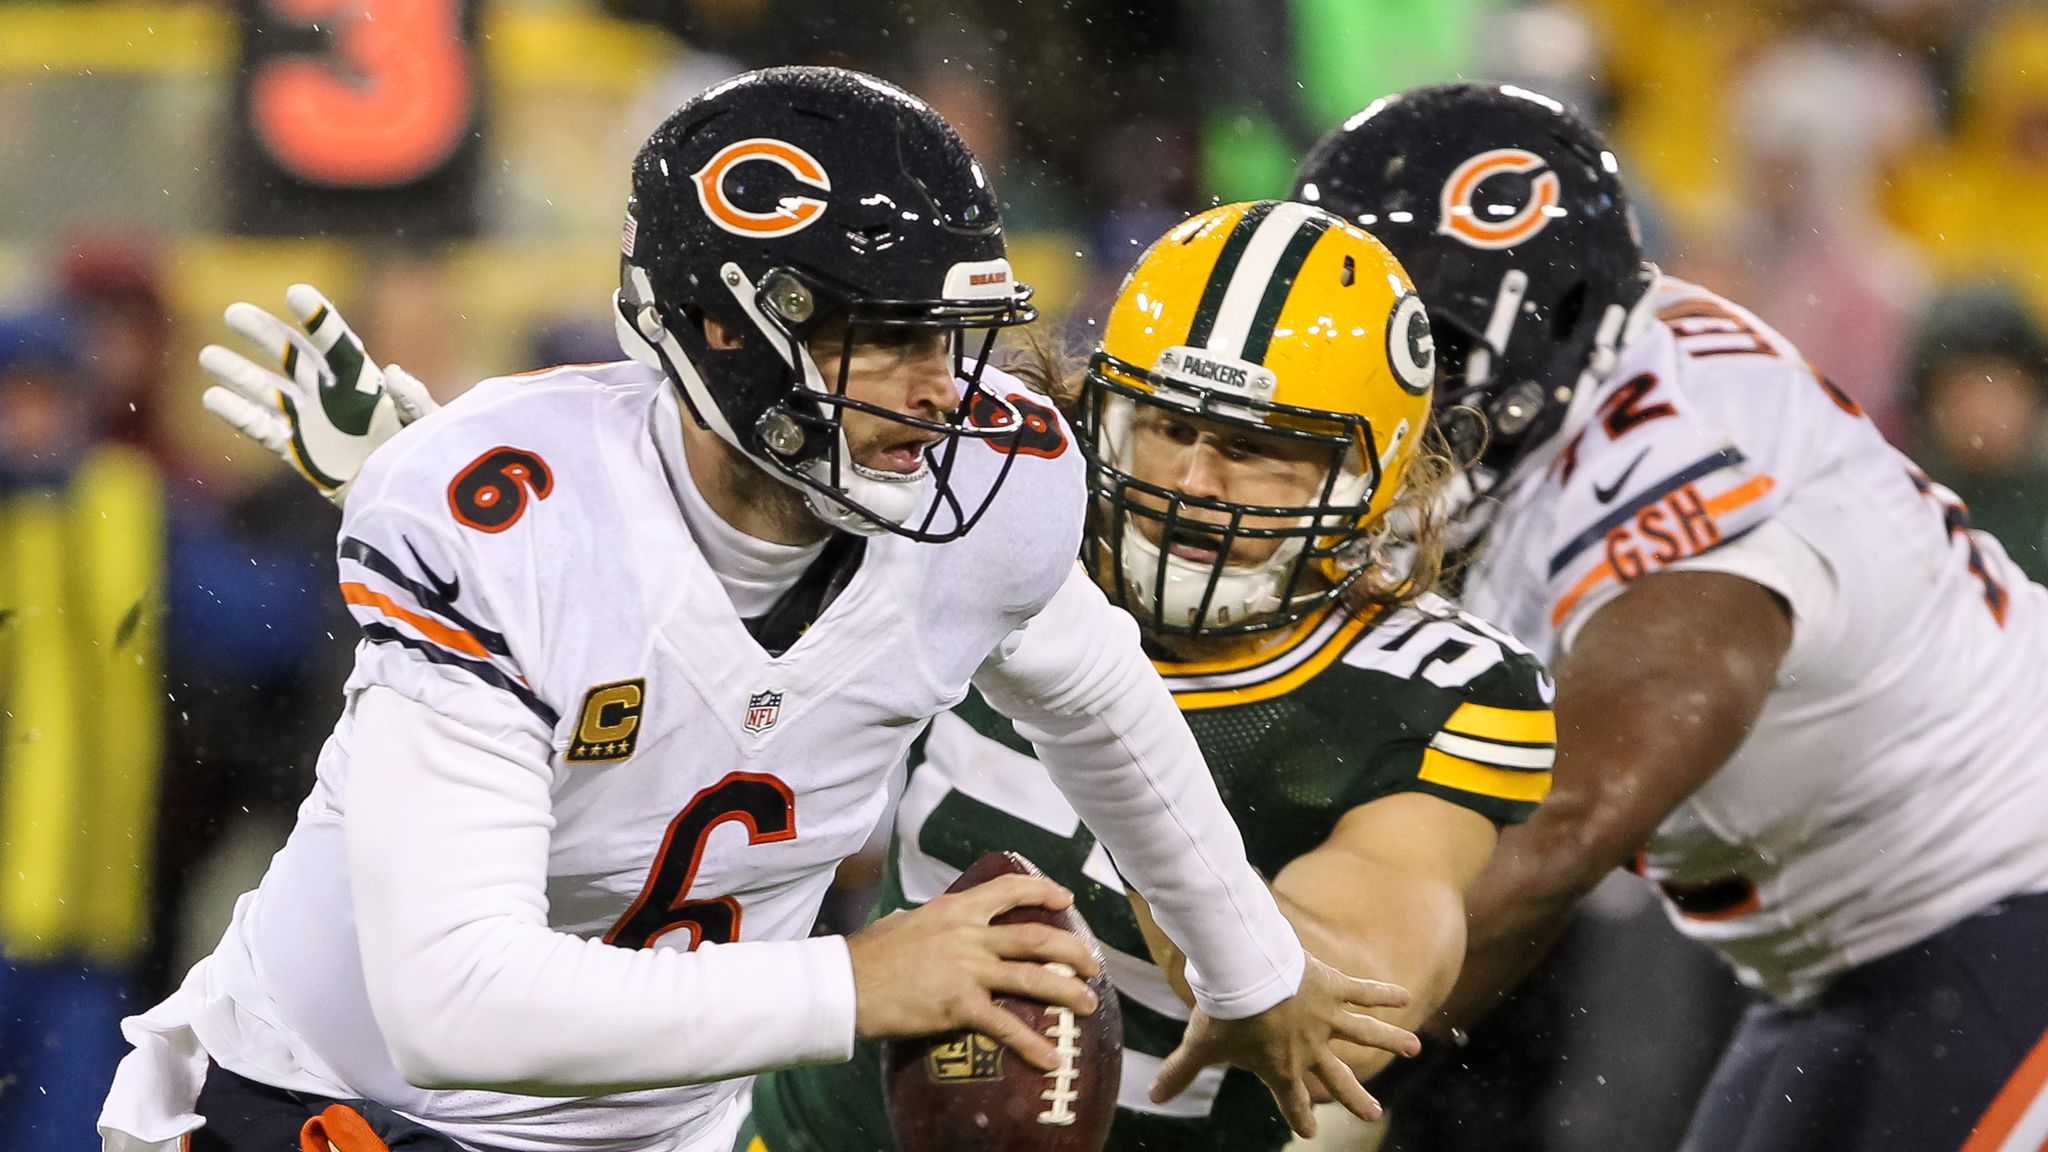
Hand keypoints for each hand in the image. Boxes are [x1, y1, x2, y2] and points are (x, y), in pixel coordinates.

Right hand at [199, 284, 437, 503]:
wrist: (405, 498)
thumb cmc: (423, 457)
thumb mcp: (428, 427)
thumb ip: (414, 401)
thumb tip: (393, 373)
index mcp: (363, 380)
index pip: (336, 342)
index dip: (318, 318)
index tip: (296, 293)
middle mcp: (330, 394)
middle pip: (292, 356)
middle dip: (264, 334)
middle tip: (234, 312)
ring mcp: (310, 420)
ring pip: (267, 390)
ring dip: (239, 373)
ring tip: (208, 356)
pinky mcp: (298, 451)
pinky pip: (262, 429)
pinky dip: (238, 414)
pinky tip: (212, 397)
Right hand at [848, 873, 1102, 1071]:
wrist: (844, 983)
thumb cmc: (867, 956)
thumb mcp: (905, 922)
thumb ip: (932, 922)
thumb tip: (936, 921)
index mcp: (955, 910)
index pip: (1008, 890)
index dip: (1042, 890)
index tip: (1065, 896)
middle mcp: (967, 934)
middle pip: (1035, 936)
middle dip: (1070, 949)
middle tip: (1092, 963)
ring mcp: (966, 968)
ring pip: (1031, 976)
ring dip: (1066, 991)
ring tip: (1088, 1004)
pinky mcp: (959, 1004)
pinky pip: (1004, 1026)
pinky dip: (1032, 1044)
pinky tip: (1051, 1059)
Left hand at [1149, 952, 1417, 1137]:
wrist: (1246, 973)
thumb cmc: (1224, 1012)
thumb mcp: (1201, 1045)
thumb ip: (1181, 1072)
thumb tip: (1152, 1096)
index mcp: (1281, 1066)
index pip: (1291, 1099)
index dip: (1298, 1116)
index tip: (1308, 1130)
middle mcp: (1310, 1047)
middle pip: (1337, 1077)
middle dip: (1355, 1097)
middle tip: (1375, 1115)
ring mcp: (1326, 1017)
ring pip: (1364, 1033)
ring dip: (1390, 1040)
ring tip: (1415, 1047)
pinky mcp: (1332, 987)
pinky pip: (1362, 991)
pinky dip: (1383, 992)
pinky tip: (1404, 994)